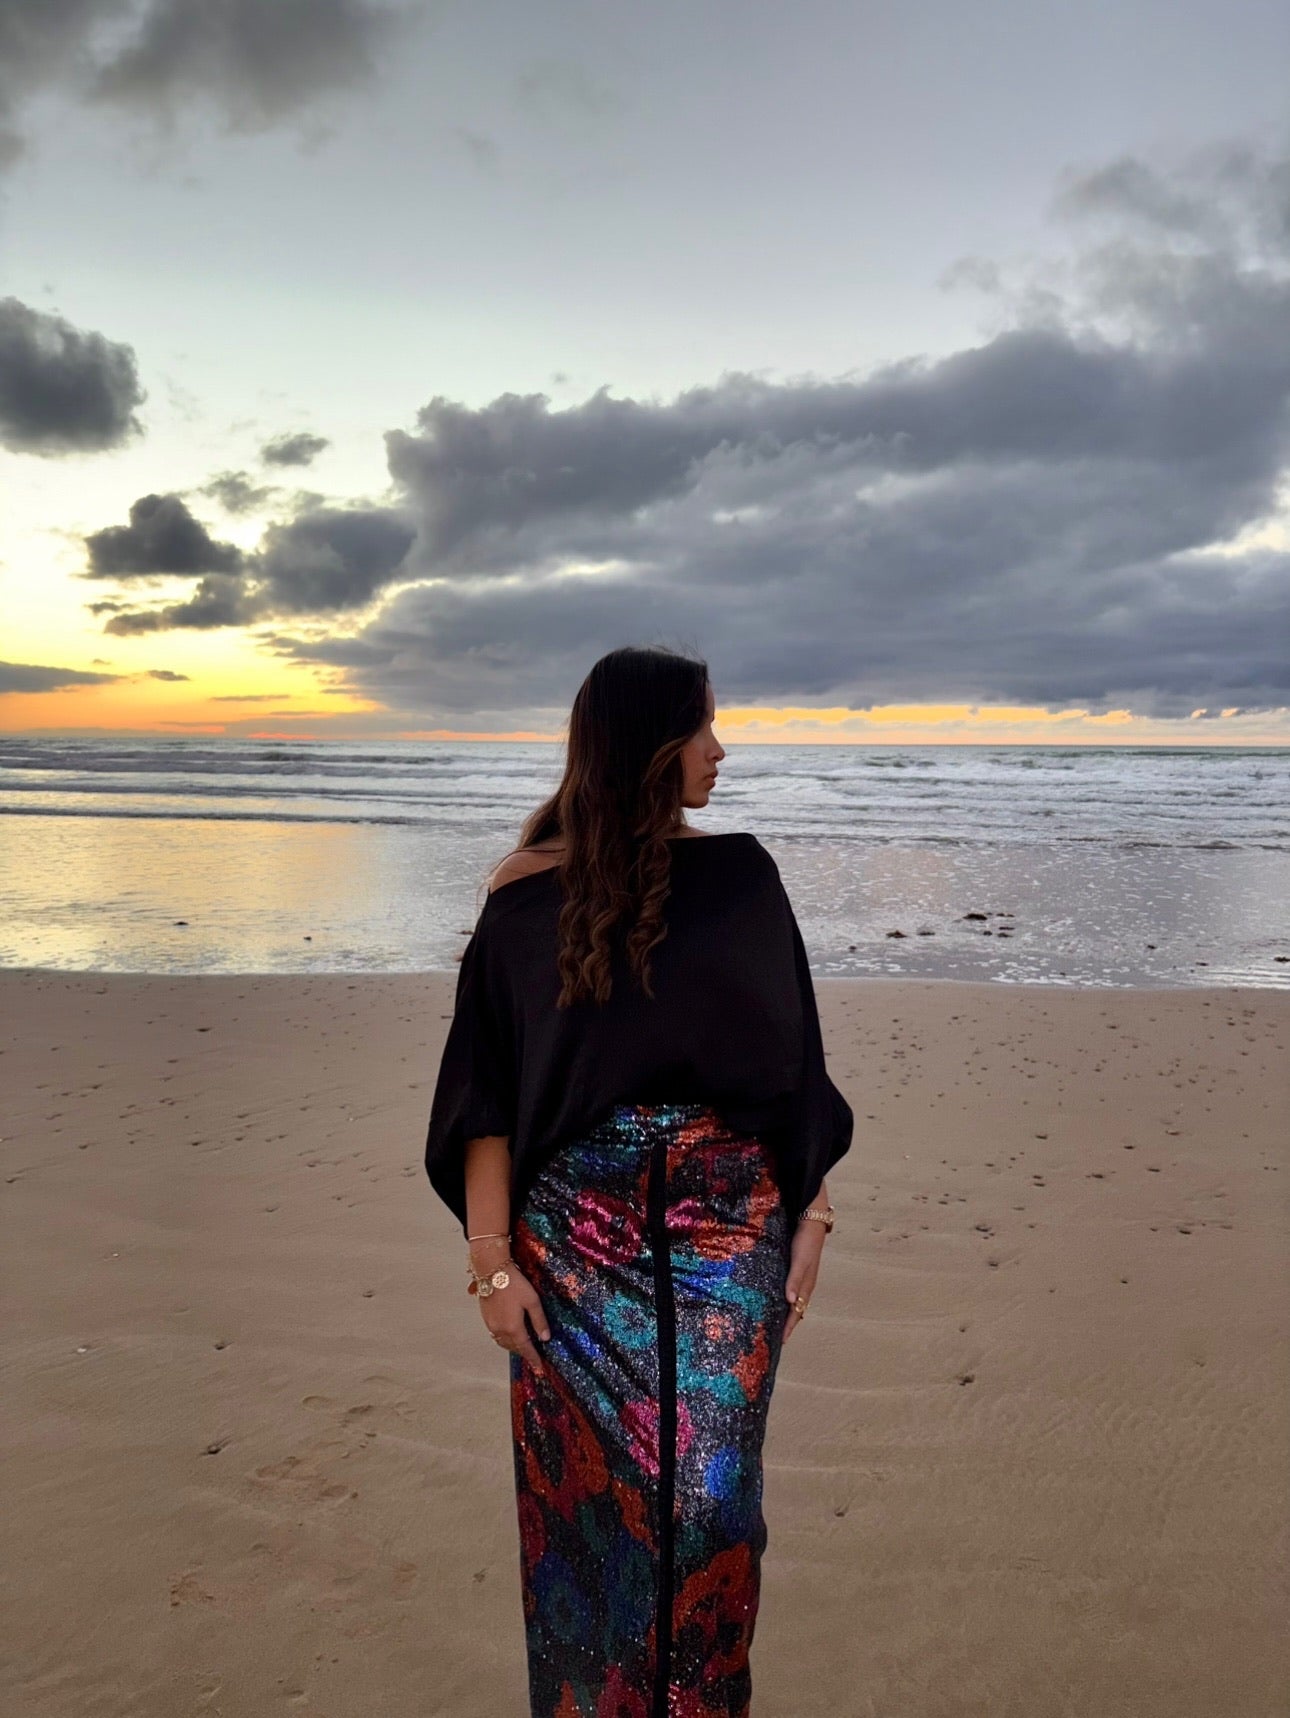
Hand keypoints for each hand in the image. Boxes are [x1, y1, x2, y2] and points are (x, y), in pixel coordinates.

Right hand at [477, 1263, 550, 1375]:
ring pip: (503, 1342)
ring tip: (522, 1346)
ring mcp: (491, 1324)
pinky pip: (496, 1335)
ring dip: (513, 1346)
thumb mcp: (532, 1301)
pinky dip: (504, 1338)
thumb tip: (545, 1338)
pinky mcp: (485, 1318)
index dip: (533, 1358)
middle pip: (513, 1347)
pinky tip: (510, 1333)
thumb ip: (539, 1320)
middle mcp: (500, 1330)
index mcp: (513, 1328)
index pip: (525, 1348)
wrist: (491, 1271)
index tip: (539, 1368)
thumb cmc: (514, 1284)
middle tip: (533, 1355)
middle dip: (523, 1352)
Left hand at [784, 1218, 825, 1341]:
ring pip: (793, 1300)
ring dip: (784, 1311)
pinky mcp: (795, 1268)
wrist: (811, 1221)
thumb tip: (790, 1301)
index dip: (789, 1326)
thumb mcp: (800, 1261)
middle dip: (787, 1323)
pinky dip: (783, 1298)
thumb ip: (795, 1280)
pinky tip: (775, 1298)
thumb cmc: (806, 1241)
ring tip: (773, 1322)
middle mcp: (804, 1284)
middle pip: (796, 1309)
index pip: (797, 1312)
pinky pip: (789, 1289)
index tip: (781, 1341)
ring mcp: (800, 1276)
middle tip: (774, 1337)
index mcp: (807, 1286)